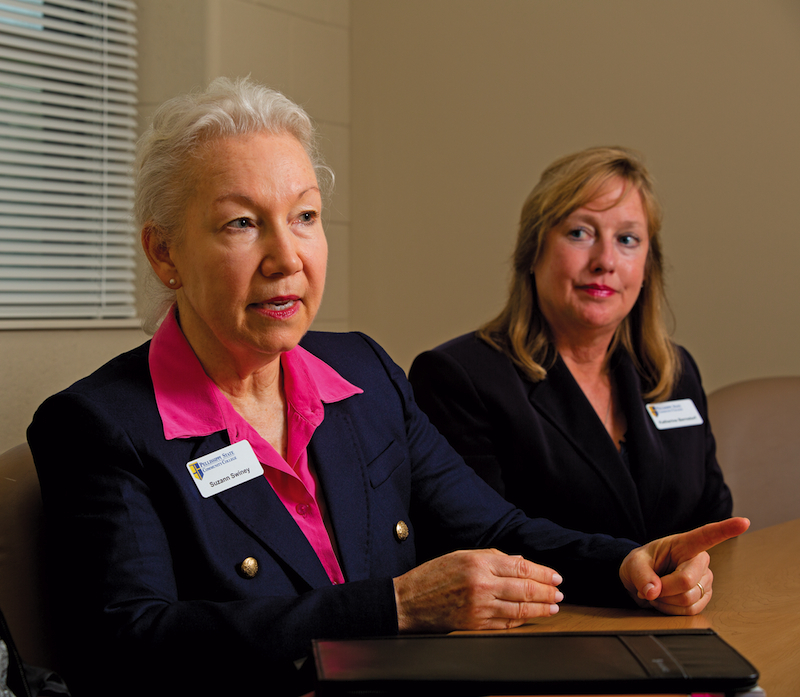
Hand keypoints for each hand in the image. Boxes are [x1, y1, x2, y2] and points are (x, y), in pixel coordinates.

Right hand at [393, 548, 562, 632]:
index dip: (542, 573)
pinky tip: (531, 618)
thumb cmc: (433, 575)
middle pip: (525, 589)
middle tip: (559, 593)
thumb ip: (493, 557)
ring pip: (519, 609)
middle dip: (547, 592)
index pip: (521, 567)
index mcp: (478, 563)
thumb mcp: (461, 555)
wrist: (409, 602)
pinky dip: (521, 621)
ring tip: (552, 607)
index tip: (555, 576)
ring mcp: (479, 608)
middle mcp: (481, 585)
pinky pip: (505, 625)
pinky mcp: (475, 625)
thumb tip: (520, 563)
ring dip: (540, 609)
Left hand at [619, 517, 749, 614]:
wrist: (640, 582)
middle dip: (663, 588)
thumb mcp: (633, 565)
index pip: (707, 535)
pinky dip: (671, 610)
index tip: (744, 522)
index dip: (726, 529)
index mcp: (684, 544)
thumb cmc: (640, 566)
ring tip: (658, 592)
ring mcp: (705, 580)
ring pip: (688, 599)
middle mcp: (700, 561)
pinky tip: (665, 601)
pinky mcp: (704, 598)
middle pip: (687, 581)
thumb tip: (653, 591)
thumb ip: (641, 576)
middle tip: (650, 586)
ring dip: (666, 601)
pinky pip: (690, 611)